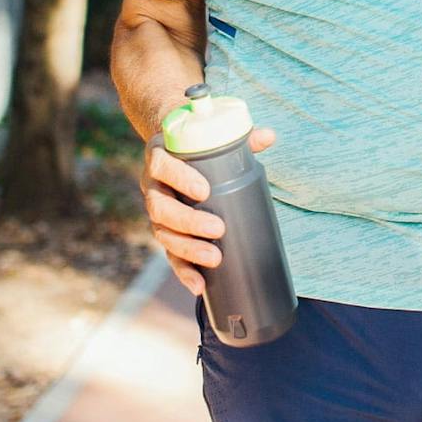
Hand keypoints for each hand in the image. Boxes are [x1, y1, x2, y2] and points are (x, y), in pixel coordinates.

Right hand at [141, 125, 277, 297]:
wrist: (178, 152)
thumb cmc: (200, 145)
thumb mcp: (216, 137)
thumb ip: (243, 137)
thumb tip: (269, 135)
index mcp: (160, 156)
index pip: (162, 166)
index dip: (179, 178)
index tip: (204, 190)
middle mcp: (151, 185)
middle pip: (160, 206)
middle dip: (188, 221)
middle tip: (218, 229)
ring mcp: (156, 210)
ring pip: (162, 233)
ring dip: (187, 249)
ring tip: (214, 259)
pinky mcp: (165, 232)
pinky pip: (169, 253)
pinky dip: (183, 271)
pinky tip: (199, 285)